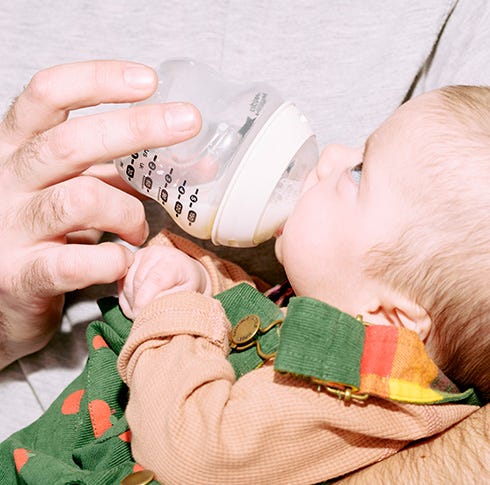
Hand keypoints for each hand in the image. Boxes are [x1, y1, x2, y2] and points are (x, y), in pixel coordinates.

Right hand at [0, 60, 200, 367]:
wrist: (7, 296)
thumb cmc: (51, 235)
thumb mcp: (79, 190)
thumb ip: (122, 175)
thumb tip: (189, 162)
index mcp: (19, 149)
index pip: (47, 95)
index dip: (97, 80)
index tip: (147, 81)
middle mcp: (7, 181)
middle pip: (69, 142)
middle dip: (138, 128)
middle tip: (188, 123)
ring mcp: (10, 229)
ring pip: (80, 200)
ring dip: (128, 213)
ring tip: (139, 231)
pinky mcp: (21, 276)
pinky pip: (74, 262)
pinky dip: (113, 260)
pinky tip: (122, 260)